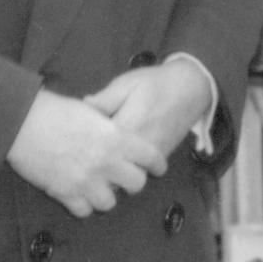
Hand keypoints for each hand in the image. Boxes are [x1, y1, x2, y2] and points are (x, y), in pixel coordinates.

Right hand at [7, 87, 159, 218]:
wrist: (22, 122)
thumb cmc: (55, 109)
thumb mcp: (91, 110)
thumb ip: (108, 125)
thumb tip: (117, 129)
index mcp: (116, 138)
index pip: (151, 157)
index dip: (156, 164)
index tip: (157, 168)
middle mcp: (106, 163)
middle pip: (136, 185)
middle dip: (132, 182)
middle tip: (124, 177)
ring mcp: (86, 181)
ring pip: (110, 203)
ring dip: (105, 195)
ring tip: (98, 187)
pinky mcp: (66, 194)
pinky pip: (84, 211)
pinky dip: (83, 205)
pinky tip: (79, 194)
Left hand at [86, 61, 216, 170]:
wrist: (192, 87)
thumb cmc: (155, 82)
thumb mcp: (126, 84)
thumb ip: (103, 100)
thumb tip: (81, 108)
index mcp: (126, 128)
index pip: (96, 150)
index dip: (80, 150)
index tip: (71, 143)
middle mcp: (139, 150)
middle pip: (108, 171)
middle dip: (93, 168)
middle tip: (80, 157)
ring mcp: (151, 158)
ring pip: (124, 178)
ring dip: (109, 174)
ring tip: (96, 162)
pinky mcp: (159, 159)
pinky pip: (138, 174)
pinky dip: (125, 173)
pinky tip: (116, 162)